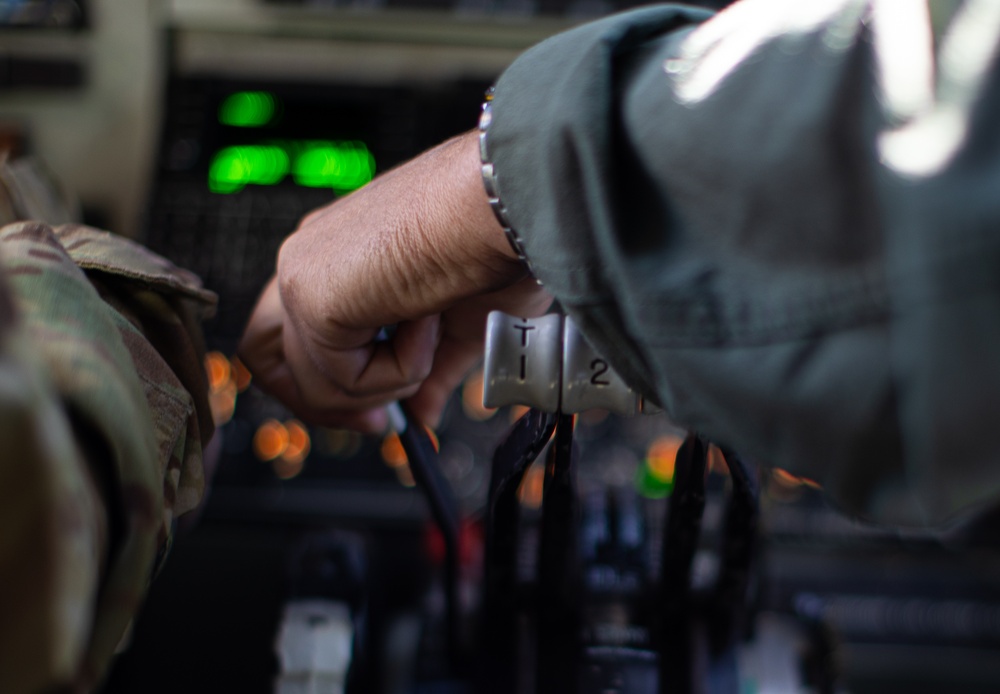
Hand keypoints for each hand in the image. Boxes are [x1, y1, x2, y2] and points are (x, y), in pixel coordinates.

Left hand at [238, 130, 550, 431]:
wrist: (503, 203)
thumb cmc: (494, 239)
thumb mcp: (460, 325)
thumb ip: (427, 374)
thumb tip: (419, 416)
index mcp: (336, 256)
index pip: (294, 333)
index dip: (326, 385)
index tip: (377, 414)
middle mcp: (308, 259)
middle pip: (264, 357)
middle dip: (317, 404)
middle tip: (375, 421)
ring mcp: (302, 276)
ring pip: (313, 381)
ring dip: (385, 383)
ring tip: (432, 332)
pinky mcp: (311, 295)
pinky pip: (343, 378)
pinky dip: (397, 370)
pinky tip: (427, 318)